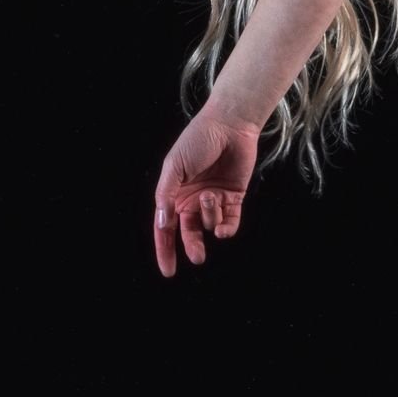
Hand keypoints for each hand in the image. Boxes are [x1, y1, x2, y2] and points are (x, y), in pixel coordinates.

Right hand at [153, 107, 260, 277]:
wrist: (230, 125)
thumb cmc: (197, 140)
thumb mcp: (174, 166)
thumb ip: (166, 195)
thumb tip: (163, 224)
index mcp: (174, 193)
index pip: (165, 228)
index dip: (165, 249)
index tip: (168, 271)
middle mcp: (192, 199)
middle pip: (188, 233)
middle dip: (192, 246)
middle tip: (198, 257)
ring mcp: (213, 200)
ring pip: (209, 224)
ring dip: (210, 215)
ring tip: (212, 195)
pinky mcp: (234, 198)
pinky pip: (229, 223)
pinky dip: (226, 228)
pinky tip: (224, 228)